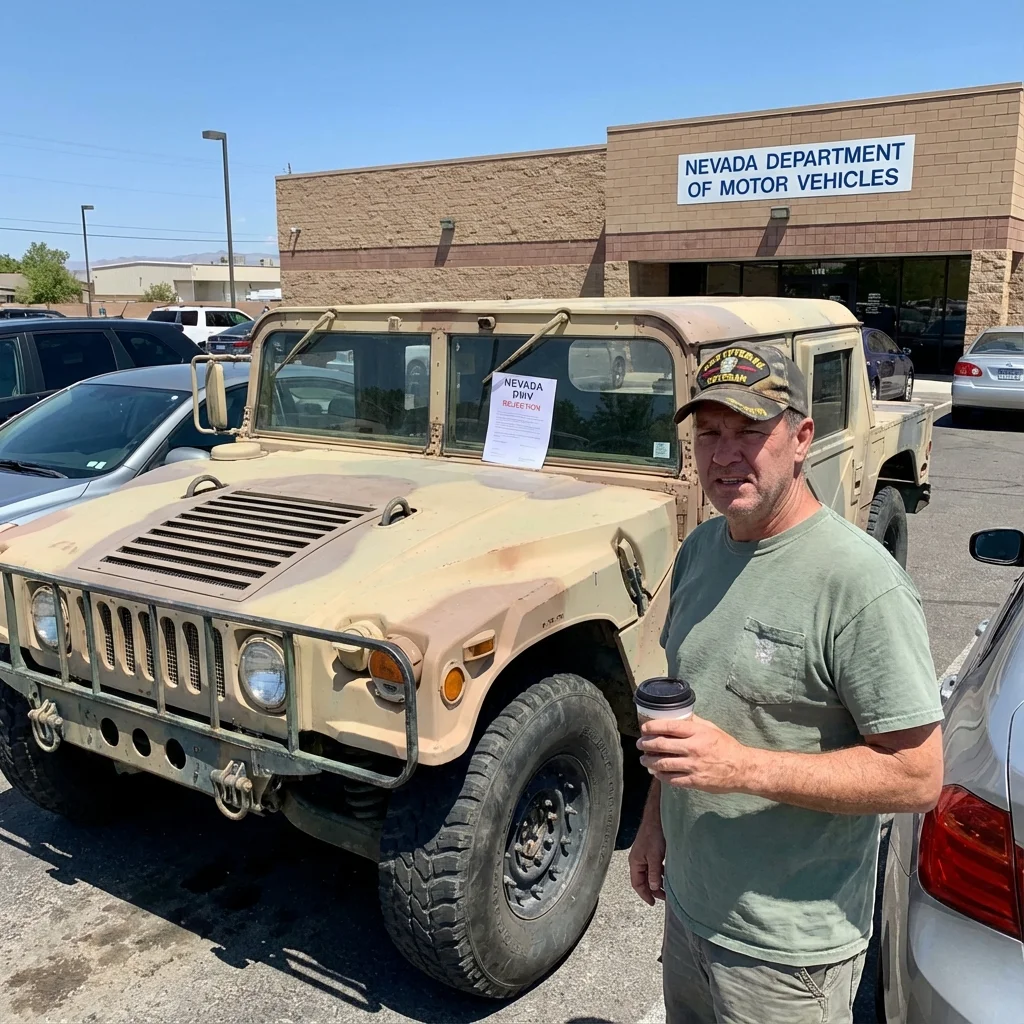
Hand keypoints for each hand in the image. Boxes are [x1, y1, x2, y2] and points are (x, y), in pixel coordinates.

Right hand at [628, 819, 666, 905]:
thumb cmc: (653, 835)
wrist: (657, 818)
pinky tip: (668, 875)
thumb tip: (654, 888)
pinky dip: (660, 873)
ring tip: (668, 889)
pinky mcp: (651, 851)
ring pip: (650, 874)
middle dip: (652, 890)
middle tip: (665, 898)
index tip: (653, 903)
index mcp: (635, 862)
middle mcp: (638, 860)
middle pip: (643, 880)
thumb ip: (654, 873)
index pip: (637, 884)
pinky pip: (654, 867)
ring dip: (658, 882)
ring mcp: (645, 855)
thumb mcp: (654, 856)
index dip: (645, 895)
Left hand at [637, 715, 758, 793]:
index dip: (652, 727)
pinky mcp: (695, 781)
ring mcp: (694, 766)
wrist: (742, 769)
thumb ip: (694, 722)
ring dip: (649, 761)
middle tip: (640, 744)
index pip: (668, 726)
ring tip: (644, 759)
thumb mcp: (711, 728)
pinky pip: (672, 779)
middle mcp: (694, 748)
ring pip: (663, 763)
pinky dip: (660, 776)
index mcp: (697, 732)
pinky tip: (656, 772)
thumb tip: (677, 716)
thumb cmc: (726, 746)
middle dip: (646, 744)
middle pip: (661, 744)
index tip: (644, 728)